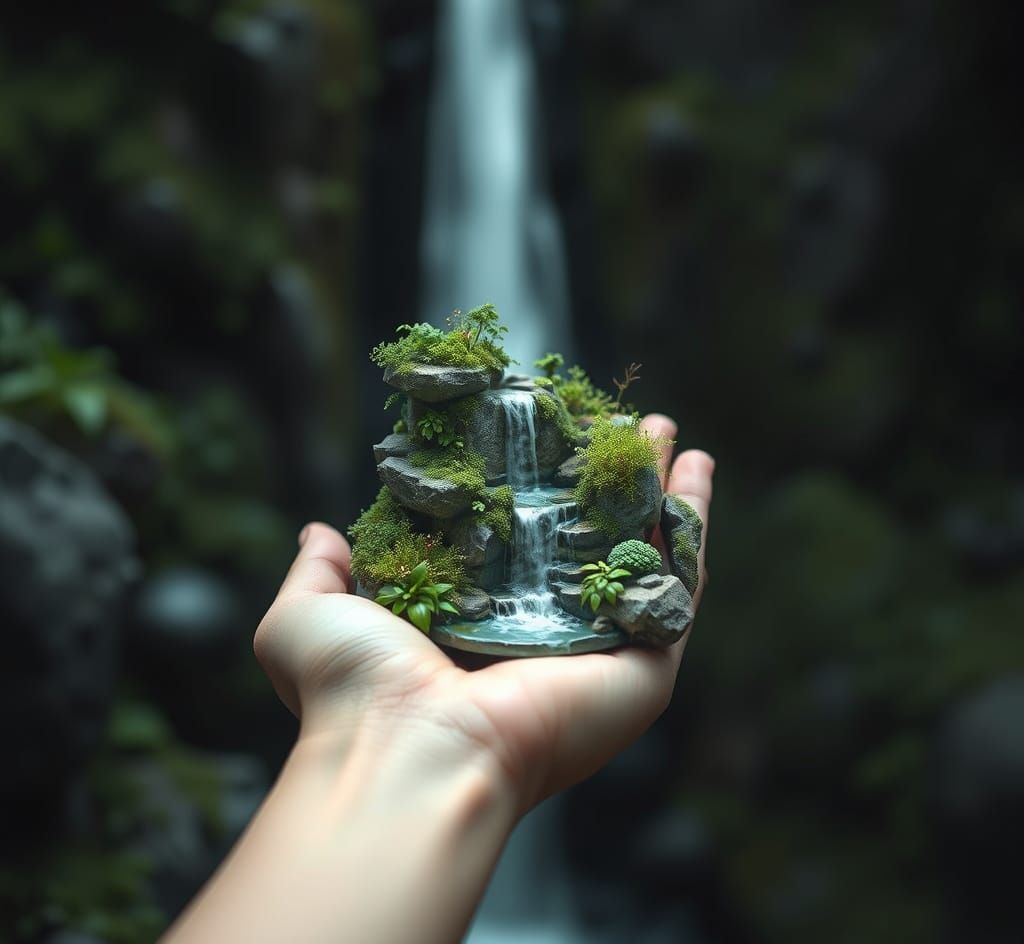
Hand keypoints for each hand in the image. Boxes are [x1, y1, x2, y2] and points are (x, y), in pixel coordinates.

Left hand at [254, 413, 713, 813]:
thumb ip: (319, 570)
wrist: (406, 751)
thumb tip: (321, 532)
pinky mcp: (642, 667)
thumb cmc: (352, 689)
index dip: (537, 486)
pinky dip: (695, 531)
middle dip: (610, 482)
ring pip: (643, 556)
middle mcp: (543, 634)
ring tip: (669, 434)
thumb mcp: (308, 616)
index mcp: (478, 619)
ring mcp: (597, 647)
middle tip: (625, 426)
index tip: (548, 432)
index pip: (520, 541)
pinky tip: (698, 473)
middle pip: (591, 540)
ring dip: (662, 493)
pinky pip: (680, 589)